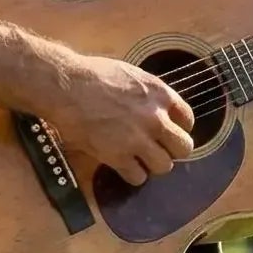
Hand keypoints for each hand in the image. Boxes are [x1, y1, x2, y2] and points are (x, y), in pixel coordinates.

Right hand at [40, 54, 193, 185]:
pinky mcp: (118, 156)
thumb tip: (157, 108)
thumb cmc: (91, 75)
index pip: (187, 120)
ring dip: (152, 165)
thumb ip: (149, 94)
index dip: (178, 128)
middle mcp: (155, 118)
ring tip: (139, 159)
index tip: (168, 132)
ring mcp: (138, 139)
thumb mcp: (131, 75)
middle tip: (158, 150)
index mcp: (160, 94)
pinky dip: (132, 174)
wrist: (65, 86)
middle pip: (183, 147)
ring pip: (164, 166)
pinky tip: (122, 165)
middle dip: (172, 151)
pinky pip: (138, 177)